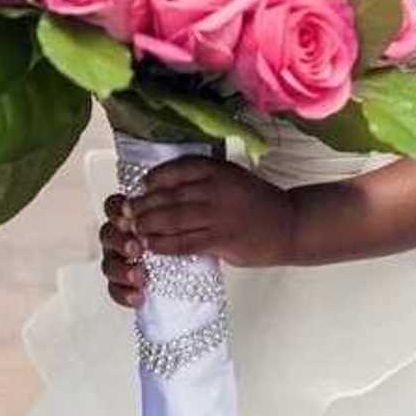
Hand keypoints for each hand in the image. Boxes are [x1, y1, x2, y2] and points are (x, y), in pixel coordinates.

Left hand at [99, 156, 294, 306]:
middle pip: (168, 196)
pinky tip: (151, 246)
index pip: (176, 170)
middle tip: (127, 213)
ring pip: (171, 219)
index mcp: (217, 170)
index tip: (142, 187)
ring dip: (147, 225)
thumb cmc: (257, 201)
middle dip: (143, 206)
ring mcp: (217, 215)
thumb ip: (204, 180)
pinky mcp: (220, 239)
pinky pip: (183, 242)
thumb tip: (165, 188)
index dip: (154, 179)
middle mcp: (215, 189)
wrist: (288, 224)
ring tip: (134, 230)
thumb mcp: (232, 177)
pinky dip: (163, 244)